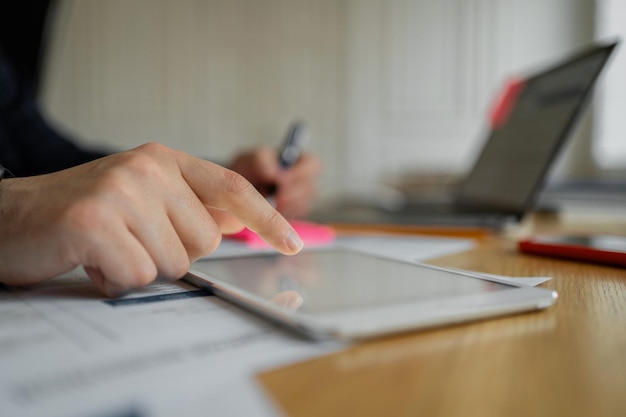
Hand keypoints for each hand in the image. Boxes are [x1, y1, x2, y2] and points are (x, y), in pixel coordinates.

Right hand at [0, 143, 303, 295]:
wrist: (11, 216)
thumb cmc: (83, 213)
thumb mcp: (141, 199)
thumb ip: (187, 208)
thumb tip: (235, 223)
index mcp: (163, 160)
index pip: (231, 188)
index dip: (267, 218)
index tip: (293, 243)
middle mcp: (147, 168)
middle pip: (204, 240)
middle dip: (170, 254)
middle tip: (130, 241)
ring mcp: (121, 191)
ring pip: (172, 263)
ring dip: (139, 268)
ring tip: (107, 249)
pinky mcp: (96, 221)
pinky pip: (136, 275)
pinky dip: (114, 279)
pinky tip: (90, 259)